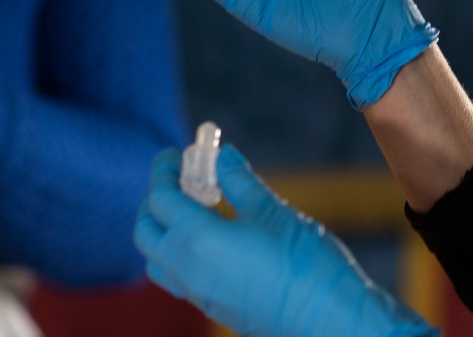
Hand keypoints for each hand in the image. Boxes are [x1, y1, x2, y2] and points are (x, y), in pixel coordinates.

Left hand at [135, 144, 436, 336]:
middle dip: (156, 200)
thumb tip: (221, 156)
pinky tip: (211, 238)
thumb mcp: (271, 210)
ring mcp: (196, 293)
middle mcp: (186, 268)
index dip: (163, 171)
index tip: (174, 154)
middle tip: (180, 178)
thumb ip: (239, 181)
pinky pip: (176, 276)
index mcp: (195, 239)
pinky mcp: (212, 306)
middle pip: (146, 229)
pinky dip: (178, 251)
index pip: (159, 198)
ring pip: (157, 258)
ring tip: (195, 208)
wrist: (327, 318)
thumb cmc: (302, 261)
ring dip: (163, 229)